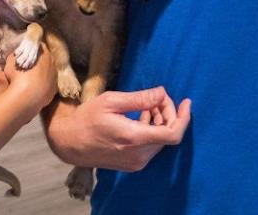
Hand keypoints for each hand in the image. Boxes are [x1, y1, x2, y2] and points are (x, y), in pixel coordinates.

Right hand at [4, 45, 56, 114]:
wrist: (24, 98)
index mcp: (44, 54)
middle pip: (47, 59)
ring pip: (49, 73)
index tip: (27, 53)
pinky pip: (49, 85)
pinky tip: (34, 88)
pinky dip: (43, 85)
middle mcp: (53, 65)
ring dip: (42, 74)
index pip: (40, 47)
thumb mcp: (11, 61)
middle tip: (28, 66)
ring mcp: (55, 78)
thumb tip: (17, 55)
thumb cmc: (17, 77)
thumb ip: (16, 55)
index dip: (33, 49)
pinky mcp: (54, 90)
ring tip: (30, 79)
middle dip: (39, 62)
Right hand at [45, 87, 190, 170]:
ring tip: (150, 105)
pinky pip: (151, 147)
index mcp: (134, 138)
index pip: (173, 133)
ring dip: (161, 121)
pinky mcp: (132, 164)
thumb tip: (162, 92)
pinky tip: (143, 117)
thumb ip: (140, 98)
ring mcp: (136, 162)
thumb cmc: (87, 119)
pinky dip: (152, 130)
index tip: (187, 102)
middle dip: (169, 113)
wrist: (70, 143)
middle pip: (168, 134)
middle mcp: (139, 155)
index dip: (183, 117)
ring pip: (160, 141)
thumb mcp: (111, 101)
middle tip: (159, 97)